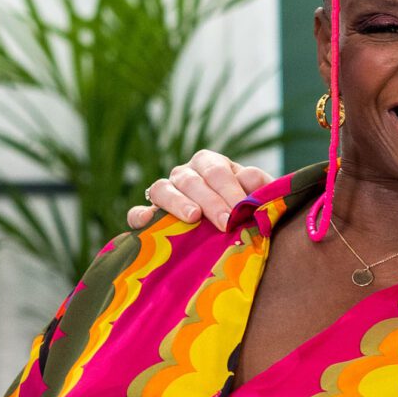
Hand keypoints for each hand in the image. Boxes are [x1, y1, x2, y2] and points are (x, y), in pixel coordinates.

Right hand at [128, 150, 273, 229]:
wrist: (232, 233)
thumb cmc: (247, 212)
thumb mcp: (259, 197)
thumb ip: (260, 186)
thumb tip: (248, 179)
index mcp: (211, 164)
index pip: (217, 172)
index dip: (230, 190)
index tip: (242, 209)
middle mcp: (185, 174)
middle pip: (192, 181)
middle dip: (211, 202)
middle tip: (226, 222)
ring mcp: (165, 193)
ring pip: (163, 189)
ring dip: (178, 203)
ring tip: (193, 217)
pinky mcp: (150, 215)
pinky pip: (137, 212)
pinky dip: (139, 215)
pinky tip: (146, 222)